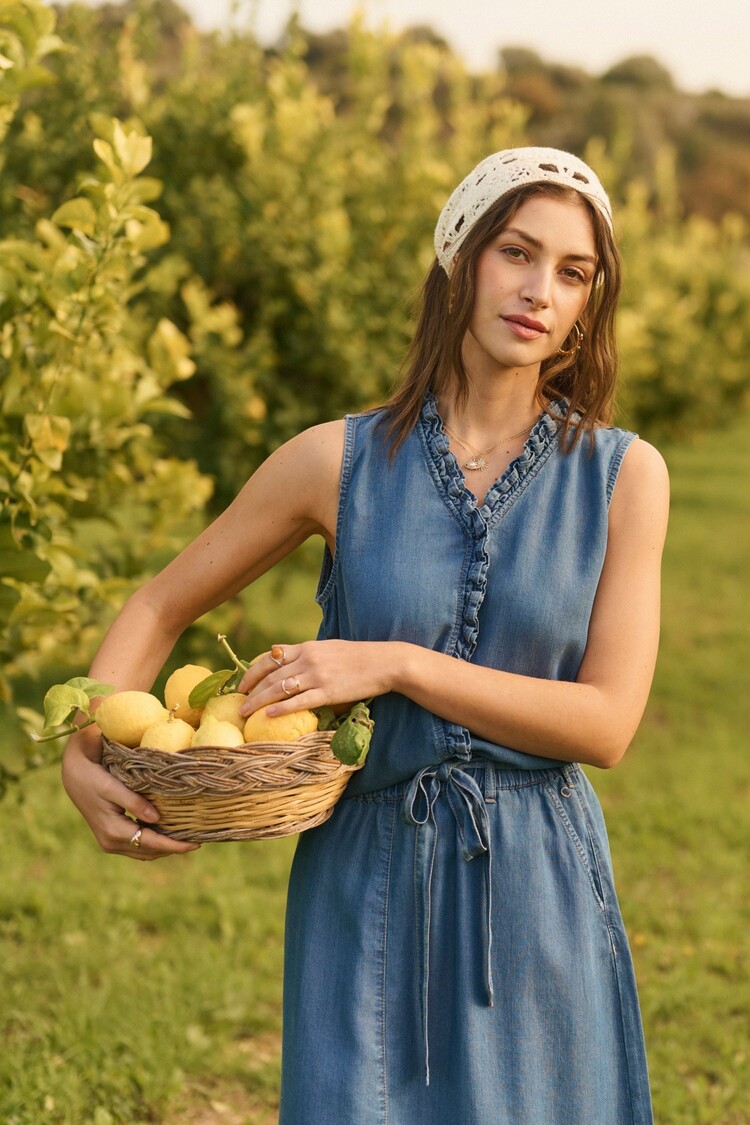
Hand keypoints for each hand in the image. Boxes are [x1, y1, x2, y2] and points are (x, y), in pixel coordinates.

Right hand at [61, 732, 199, 860]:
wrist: (74, 775)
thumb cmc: (94, 776)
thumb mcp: (113, 786)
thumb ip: (134, 802)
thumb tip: (157, 819)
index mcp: (113, 831)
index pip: (151, 843)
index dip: (174, 845)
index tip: (195, 844)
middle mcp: (111, 842)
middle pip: (149, 851)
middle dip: (173, 848)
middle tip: (197, 840)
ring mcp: (109, 842)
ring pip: (143, 852)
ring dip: (164, 847)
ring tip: (186, 838)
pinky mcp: (110, 837)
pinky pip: (136, 846)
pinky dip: (153, 843)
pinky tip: (166, 833)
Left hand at [237, 639, 396, 717]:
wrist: (383, 663)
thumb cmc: (357, 657)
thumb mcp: (328, 649)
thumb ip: (308, 655)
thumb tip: (290, 663)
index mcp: (307, 647)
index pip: (271, 657)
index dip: (253, 670)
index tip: (243, 683)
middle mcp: (308, 660)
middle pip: (271, 675)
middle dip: (251, 689)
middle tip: (239, 701)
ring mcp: (317, 676)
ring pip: (280, 689)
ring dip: (259, 701)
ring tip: (245, 712)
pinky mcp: (328, 692)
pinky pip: (299, 701)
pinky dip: (281, 708)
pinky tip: (269, 715)